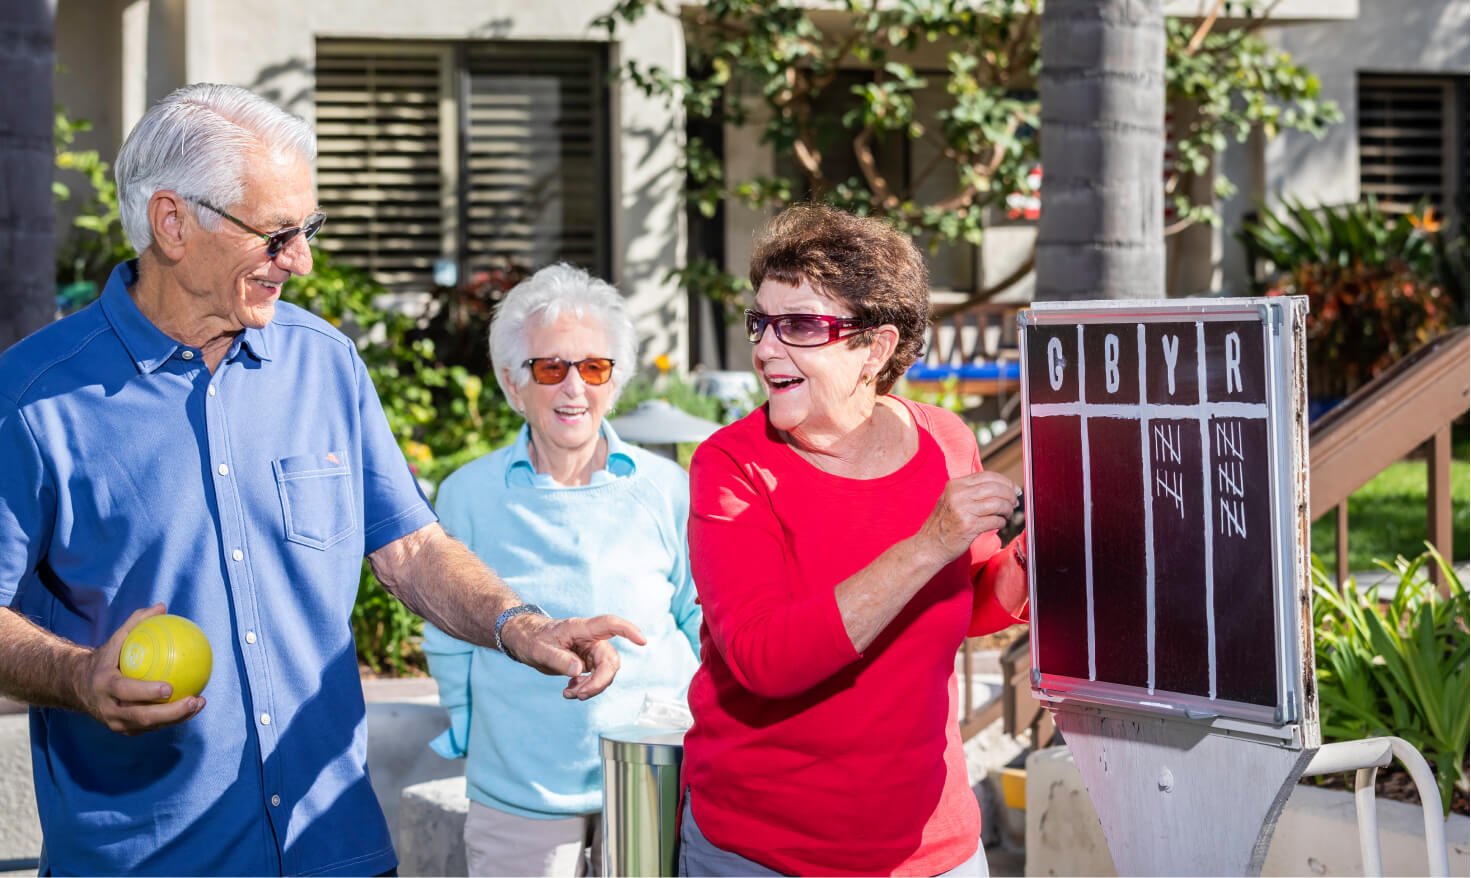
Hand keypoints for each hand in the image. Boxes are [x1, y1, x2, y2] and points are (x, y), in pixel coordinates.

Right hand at [76, 604, 205, 734]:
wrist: (79, 687)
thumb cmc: (105, 659)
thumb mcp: (115, 640)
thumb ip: (136, 623)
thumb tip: (162, 606)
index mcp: (105, 686)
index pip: (126, 691)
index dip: (146, 693)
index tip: (169, 688)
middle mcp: (109, 709)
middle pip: (141, 716)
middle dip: (170, 712)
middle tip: (193, 699)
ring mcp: (117, 723)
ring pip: (150, 725)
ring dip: (177, 717)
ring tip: (199, 702)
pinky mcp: (126, 730)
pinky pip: (152, 726)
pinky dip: (173, 719)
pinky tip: (193, 705)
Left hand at [501, 614, 647, 699]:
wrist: (526, 640)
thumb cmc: (532, 639)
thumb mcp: (540, 651)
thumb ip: (559, 660)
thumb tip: (579, 671)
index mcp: (581, 629)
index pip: (610, 624)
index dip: (628, 631)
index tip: (642, 641)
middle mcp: (590, 639)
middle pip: (610, 660)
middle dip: (599, 681)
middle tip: (580, 695)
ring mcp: (590, 651)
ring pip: (605, 672)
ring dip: (591, 687)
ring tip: (569, 693)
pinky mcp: (587, 662)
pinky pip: (596, 677)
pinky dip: (586, 688)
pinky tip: (569, 691)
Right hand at [914, 471, 1019, 564]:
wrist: (929, 546)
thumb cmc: (943, 525)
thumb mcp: (951, 500)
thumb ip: (970, 492)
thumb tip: (999, 488)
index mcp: (955, 485)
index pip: (987, 476)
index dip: (1005, 482)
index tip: (1014, 489)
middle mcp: (958, 495)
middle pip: (995, 488)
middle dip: (1009, 495)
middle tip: (1015, 502)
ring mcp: (963, 510)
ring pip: (997, 504)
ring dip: (1007, 509)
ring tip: (1008, 514)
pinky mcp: (969, 526)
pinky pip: (995, 520)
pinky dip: (1002, 522)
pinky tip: (1000, 524)